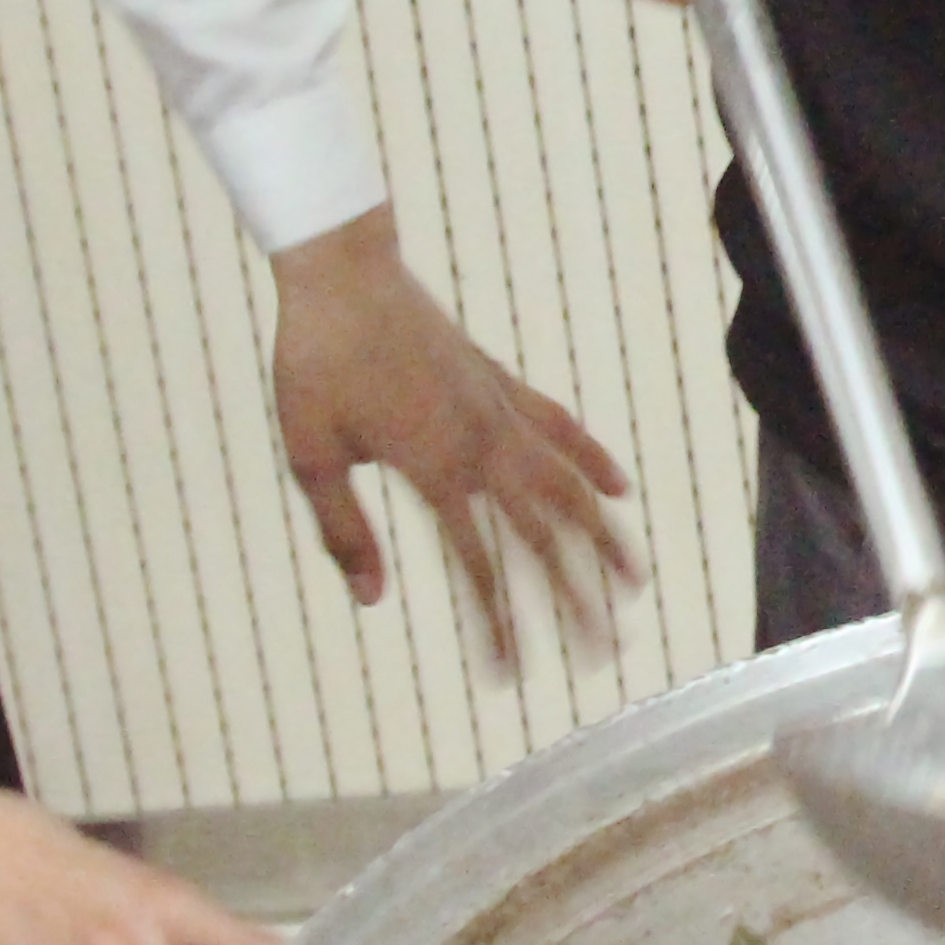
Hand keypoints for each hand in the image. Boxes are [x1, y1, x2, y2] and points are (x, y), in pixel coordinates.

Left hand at [272, 206, 640, 666]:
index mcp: (436, 471)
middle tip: (603, 649)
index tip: (510, 672)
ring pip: (569, 486)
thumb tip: (373, 599)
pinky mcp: (500, 383)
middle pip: (544, 536)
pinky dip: (591, 461)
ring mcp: (499, 411)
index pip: (478, 567)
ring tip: (634, 583)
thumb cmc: (316, 362)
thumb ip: (344, 531)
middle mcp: (482, 446)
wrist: (342, 271)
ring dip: (603, 539)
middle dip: (575, 598)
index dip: (496, 625)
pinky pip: (560, 428)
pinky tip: (616, 488)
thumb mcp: (311, 456)